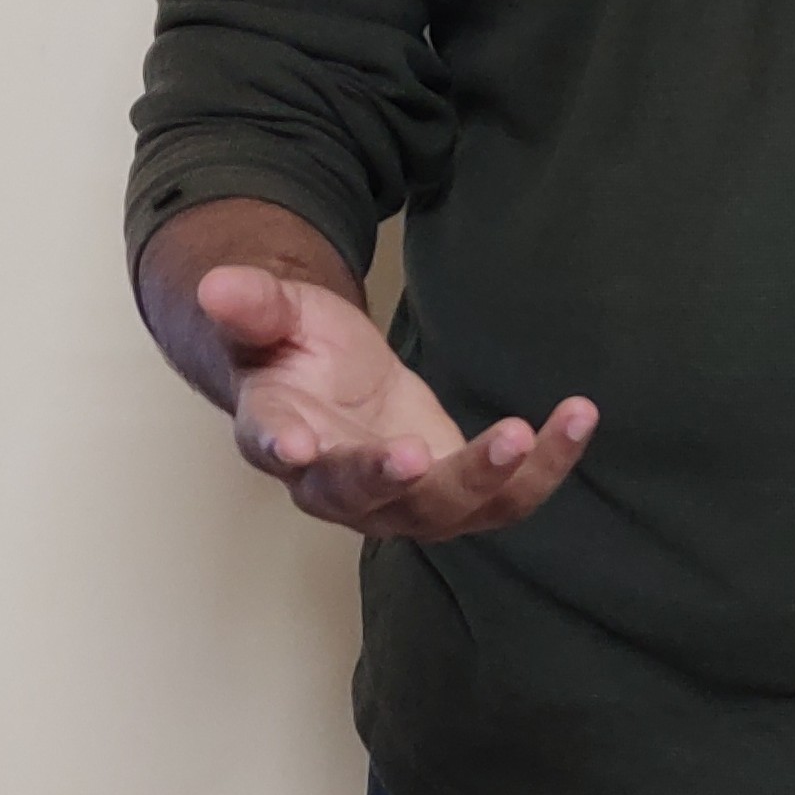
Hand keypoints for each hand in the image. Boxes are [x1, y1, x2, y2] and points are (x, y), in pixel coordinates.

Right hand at [196, 265, 597, 539]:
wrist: (326, 381)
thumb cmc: (293, 351)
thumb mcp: (272, 315)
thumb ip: (253, 306)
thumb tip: (216, 283)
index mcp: (280, 438)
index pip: (278, 449)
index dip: (285, 449)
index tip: (297, 447)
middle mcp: (339, 489)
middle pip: (370, 501)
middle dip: (398, 480)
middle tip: (421, 451)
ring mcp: (402, 501)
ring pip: (449, 511)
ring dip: (491, 478)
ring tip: (527, 429)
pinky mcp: (454, 492)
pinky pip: (507, 495)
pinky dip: (546, 464)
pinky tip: (579, 417)